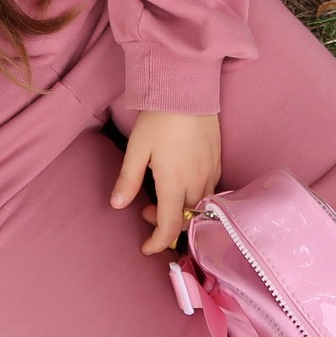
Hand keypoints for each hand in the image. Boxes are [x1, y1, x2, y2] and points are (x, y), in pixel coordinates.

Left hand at [111, 111, 221, 254]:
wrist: (188, 88)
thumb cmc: (160, 117)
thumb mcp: (137, 148)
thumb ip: (128, 179)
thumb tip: (117, 205)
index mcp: (175, 183)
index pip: (170, 226)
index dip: (158, 243)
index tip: (146, 248)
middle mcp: (197, 182)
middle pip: (187, 219)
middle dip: (166, 224)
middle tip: (145, 210)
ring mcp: (211, 172)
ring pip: (201, 207)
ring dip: (181, 211)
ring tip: (162, 195)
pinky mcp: (218, 161)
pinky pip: (211, 191)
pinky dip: (195, 198)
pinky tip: (181, 183)